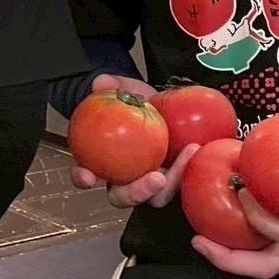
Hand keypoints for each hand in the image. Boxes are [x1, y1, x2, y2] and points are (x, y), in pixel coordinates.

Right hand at [70, 74, 194, 208]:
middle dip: (137, 193)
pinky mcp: (171, 178)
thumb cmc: (133, 101)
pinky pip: (179, 180)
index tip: (88, 177)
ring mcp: (148, 181)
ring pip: (156, 196)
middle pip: (123, 197)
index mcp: (101, 162)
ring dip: (172, 181)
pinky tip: (196, 147)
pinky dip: (188, 166)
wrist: (157, 103)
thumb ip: (112, 86)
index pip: (84, 176)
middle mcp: (123, 178)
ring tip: (188, 153)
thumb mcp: (124, 89)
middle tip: (156, 178)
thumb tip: (101, 82)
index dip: (81, 179)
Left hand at [192, 112, 278, 278]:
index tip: (244, 192)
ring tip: (199, 236)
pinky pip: (267, 248)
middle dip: (231, 261)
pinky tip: (221, 218)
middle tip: (198, 240)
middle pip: (267, 267)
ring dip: (231, 256)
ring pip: (264, 264)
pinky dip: (243, 241)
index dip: (263, 220)